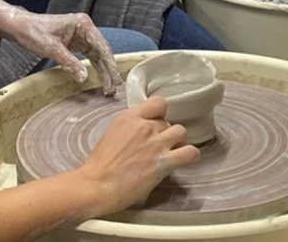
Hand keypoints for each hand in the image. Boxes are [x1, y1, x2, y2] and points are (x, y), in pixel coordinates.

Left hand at [0, 0, 123, 95]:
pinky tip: (99, 79)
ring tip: (108, 88)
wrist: (20, 27)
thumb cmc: (33, 31)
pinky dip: (94, 68)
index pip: (102, 46)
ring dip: (102, 71)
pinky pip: (89, 57)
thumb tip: (84, 78)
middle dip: (108, 70)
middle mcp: (85, 29)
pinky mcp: (75, 44)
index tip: (115, 78)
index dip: (110, 64)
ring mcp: (81, 36)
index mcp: (82, 24)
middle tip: (113, 88)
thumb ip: (69, 62)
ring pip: (97, 56)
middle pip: (102, 52)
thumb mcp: (51, 48)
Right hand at [76, 96, 199, 214]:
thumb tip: (142, 132)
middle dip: (164, 133)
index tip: (154, 124)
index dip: (159, 114)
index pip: (158, 102)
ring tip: (170, 152)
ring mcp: (156, 143)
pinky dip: (190, 156)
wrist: (97, 185)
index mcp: (130, 117)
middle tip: (157, 147)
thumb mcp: (112, 133)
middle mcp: (145, 126)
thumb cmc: (99, 165)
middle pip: (167, 121)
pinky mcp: (165, 162)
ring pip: (181, 131)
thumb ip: (130, 128)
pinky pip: (190, 152)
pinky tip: (183, 160)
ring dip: (178, 141)